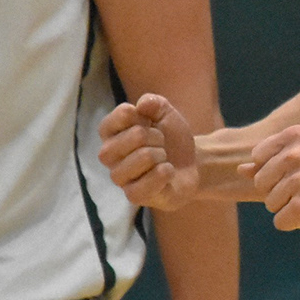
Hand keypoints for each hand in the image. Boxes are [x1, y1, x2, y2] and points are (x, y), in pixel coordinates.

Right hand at [98, 93, 197, 208]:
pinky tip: (167, 171)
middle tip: (160, 142)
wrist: (191, 163)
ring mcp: (120, 177)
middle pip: (135, 136)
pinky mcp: (134, 195)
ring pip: (143, 157)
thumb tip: (142, 105)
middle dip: (156, 136)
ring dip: (161, 154)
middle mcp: (109, 156)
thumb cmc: (170, 137)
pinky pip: (148, 182)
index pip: (114, 119)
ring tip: (163, 158)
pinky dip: (165, 173)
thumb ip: (153, 103)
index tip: (149, 121)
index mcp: (110, 133)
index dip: (138, 117)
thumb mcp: (165, 113)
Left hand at [247, 126, 299, 235]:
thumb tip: (240, 169)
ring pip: (270, 204)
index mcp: (294, 136)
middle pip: (261, 183)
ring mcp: (298, 182)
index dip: (275, 170)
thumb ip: (272, 161)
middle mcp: (294, 155)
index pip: (258, 158)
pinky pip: (280, 221)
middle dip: (280, 191)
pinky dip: (296, 222)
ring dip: (289, 207)